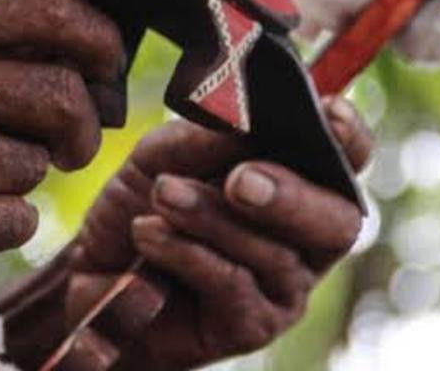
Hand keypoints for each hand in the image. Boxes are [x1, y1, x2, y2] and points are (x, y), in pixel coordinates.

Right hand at [0, 0, 123, 293]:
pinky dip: (3, 222)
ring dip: (22, 176)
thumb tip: (77, 57)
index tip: (109, 66)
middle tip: (70, 143)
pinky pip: (21, 220)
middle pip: (70, 98)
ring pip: (41, 166)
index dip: (101, 40)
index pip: (55, 10)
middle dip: (84, 127)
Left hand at [60, 97, 372, 369]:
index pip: (348, 161)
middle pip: (338, 221)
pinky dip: (187, 252)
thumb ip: (203, 137)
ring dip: (212, 218)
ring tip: (162, 194)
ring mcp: (284, 287)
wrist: (91, 278)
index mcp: (299, 182)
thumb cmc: (144, 207)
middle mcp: (306, 239)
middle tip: (238, 180)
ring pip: (274, 252)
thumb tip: (243, 118)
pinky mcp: (252, 326)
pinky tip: (148, 232)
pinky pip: (233, 285)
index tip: (326, 111)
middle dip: (291, 195)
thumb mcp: (163, 157)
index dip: (348, 138)